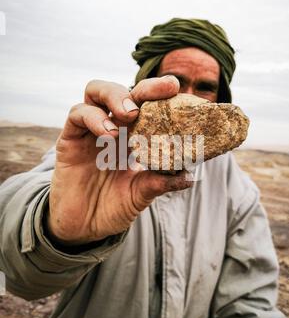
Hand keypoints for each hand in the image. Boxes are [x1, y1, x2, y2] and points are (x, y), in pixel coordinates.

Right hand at [47, 76, 192, 244]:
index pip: (146, 107)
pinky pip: (77, 115)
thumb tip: (190, 176)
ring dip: (115, 95)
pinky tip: (108, 133)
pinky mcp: (69, 140)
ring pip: (96, 92)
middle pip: (124, 92)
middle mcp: (112, 128)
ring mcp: (89, 132)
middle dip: (146, 88)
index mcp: (132, 137)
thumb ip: (160, 183)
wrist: (83, 229)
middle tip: (165, 90)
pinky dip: (93, 117)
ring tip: (131, 114)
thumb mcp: (141, 195)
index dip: (160, 95)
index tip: (177, 88)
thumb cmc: (113, 207)